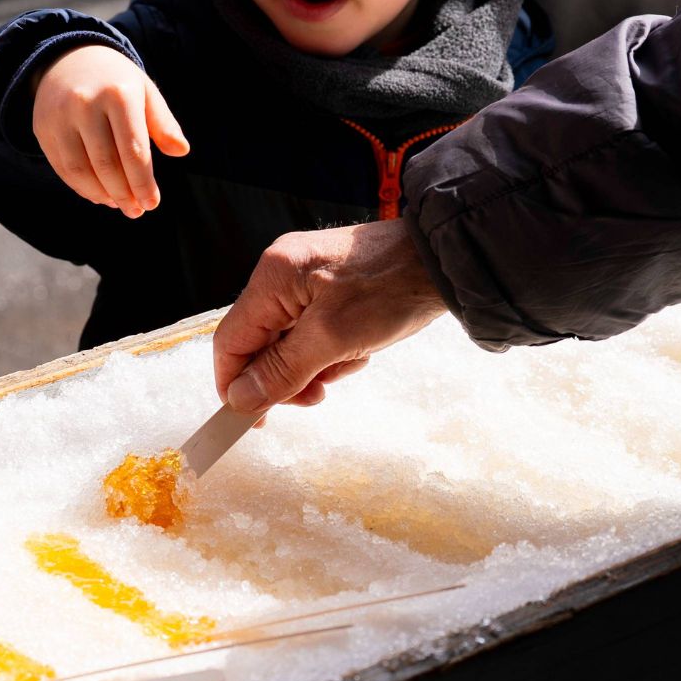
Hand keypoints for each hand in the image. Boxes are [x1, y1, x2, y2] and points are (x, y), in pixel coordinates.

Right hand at [32, 45, 188, 218]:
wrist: (68, 58)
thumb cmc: (116, 81)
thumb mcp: (144, 91)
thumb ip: (163, 123)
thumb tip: (181, 151)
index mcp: (118, 95)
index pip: (133, 150)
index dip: (143, 182)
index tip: (151, 203)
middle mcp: (85, 104)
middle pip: (106, 164)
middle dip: (124, 194)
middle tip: (136, 211)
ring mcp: (60, 117)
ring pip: (80, 170)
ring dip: (101, 194)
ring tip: (117, 204)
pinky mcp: (43, 129)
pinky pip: (62, 168)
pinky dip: (81, 187)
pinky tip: (98, 194)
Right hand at [213, 220, 447, 413]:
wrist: (449, 260)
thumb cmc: (393, 290)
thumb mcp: (334, 339)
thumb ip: (282, 371)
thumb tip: (240, 399)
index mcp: (273, 277)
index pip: (231, 340)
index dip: (233, 384)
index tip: (249, 420)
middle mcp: (281, 273)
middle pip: (260, 342)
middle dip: (284, 376)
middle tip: (315, 397)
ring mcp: (305, 277)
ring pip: (288, 341)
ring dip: (312, 366)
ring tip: (347, 365)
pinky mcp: (328, 285)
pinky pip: (312, 331)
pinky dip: (330, 350)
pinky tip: (357, 350)